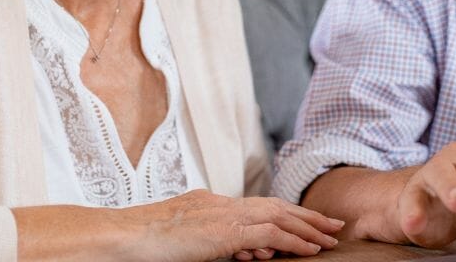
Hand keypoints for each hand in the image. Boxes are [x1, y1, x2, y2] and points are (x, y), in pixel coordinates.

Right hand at [125, 189, 343, 261]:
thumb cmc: (142, 244)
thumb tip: (242, 252)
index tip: (306, 222)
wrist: (123, 237)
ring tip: (330, 237)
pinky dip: (293, 241)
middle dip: (306, 216)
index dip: (285, 213)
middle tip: (332, 224)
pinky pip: (269, 235)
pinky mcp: (224, 232)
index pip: (257, 206)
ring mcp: (223, 215)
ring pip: (278, 216)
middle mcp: (220, 204)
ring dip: (308, 227)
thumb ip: (213, 242)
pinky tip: (310, 250)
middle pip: (274, 206)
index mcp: (210, 204)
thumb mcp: (184, 241)